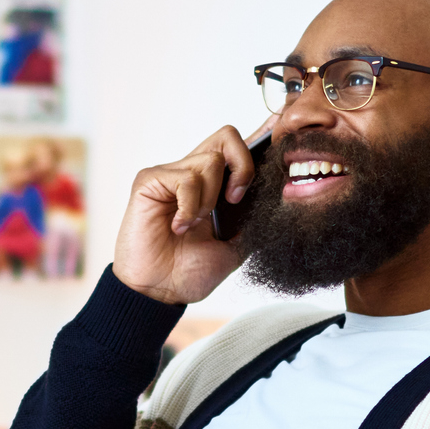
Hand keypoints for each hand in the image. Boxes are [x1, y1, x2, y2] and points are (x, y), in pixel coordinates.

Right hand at [113, 121, 271, 304]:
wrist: (160, 292)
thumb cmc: (190, 271)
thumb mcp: (235, 246)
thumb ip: (252, 219)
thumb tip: (279, 196)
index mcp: (213, 186)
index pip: (237, 148)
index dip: (260, 136)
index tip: (280, 140)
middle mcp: (192, 173)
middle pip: (227, 136)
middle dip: (243, 166)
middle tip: (234, 201)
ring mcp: (170, 175)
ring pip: (210, 161)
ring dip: (209, 199)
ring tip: (194, 225)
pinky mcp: (150, 180)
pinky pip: (185, 179)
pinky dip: (189, 207)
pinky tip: (178, 227)